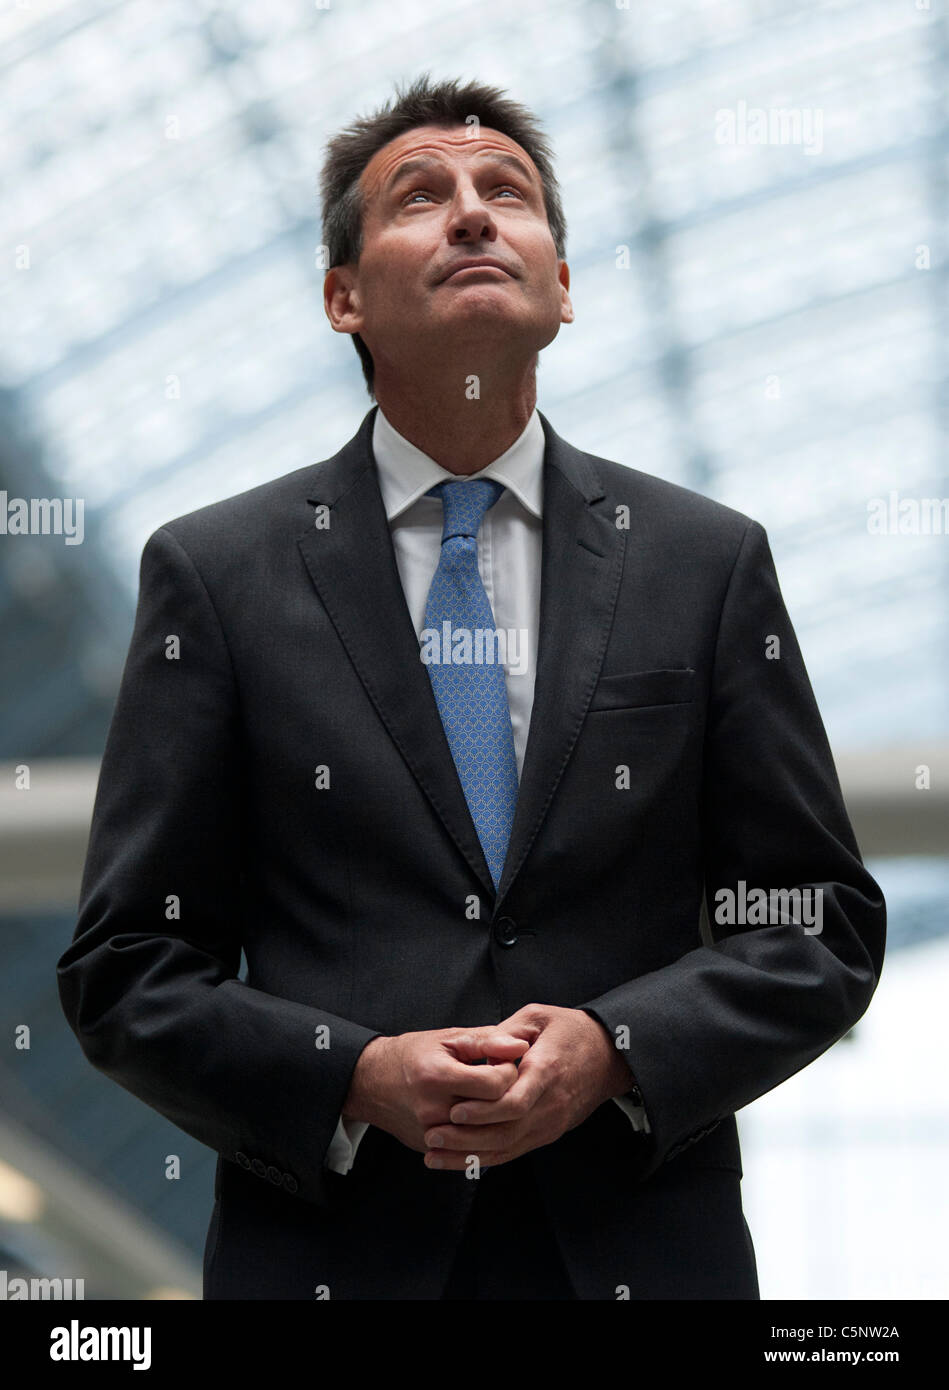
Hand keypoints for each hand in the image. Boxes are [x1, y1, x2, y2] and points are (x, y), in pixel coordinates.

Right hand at [342, 1026, 529, 1154]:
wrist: (372, 1082)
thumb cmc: (413, 1054)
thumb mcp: (448, 1038)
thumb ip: (487, 1041)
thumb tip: (521, 1047)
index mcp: (438, 1077)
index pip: (495, 1085)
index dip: (509, 1072)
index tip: (504, 1064)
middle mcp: (432, 1110)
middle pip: (492, 1112)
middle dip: (506, 1094)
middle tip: (501, 1080)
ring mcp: (429, 1134)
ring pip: (483, 1134)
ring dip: (495, 1116)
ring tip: (489, 1096)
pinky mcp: (428, 1147)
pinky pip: (467, 1147)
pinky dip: (479, 1131)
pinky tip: (477, 1115)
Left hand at [422, 1003, 634, 1171]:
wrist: (608, 1056)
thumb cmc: (570, 1031)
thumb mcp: (539, 1017)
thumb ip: (508, 1032)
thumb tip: (481, 1047)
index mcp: (547, 1071)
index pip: (516, 1101)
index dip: (484, 1110)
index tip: (455, 1111)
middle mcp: (550, 1104)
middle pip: (507, 1131)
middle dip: (467, 1137)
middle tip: (433, 1135)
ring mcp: (550, 1123)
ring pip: (508, 1147)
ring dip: (470, 1154)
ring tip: (435, 1154)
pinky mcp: (548, 1133)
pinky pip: (515, 1151)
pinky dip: (486, 1158)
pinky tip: (460, 1161)